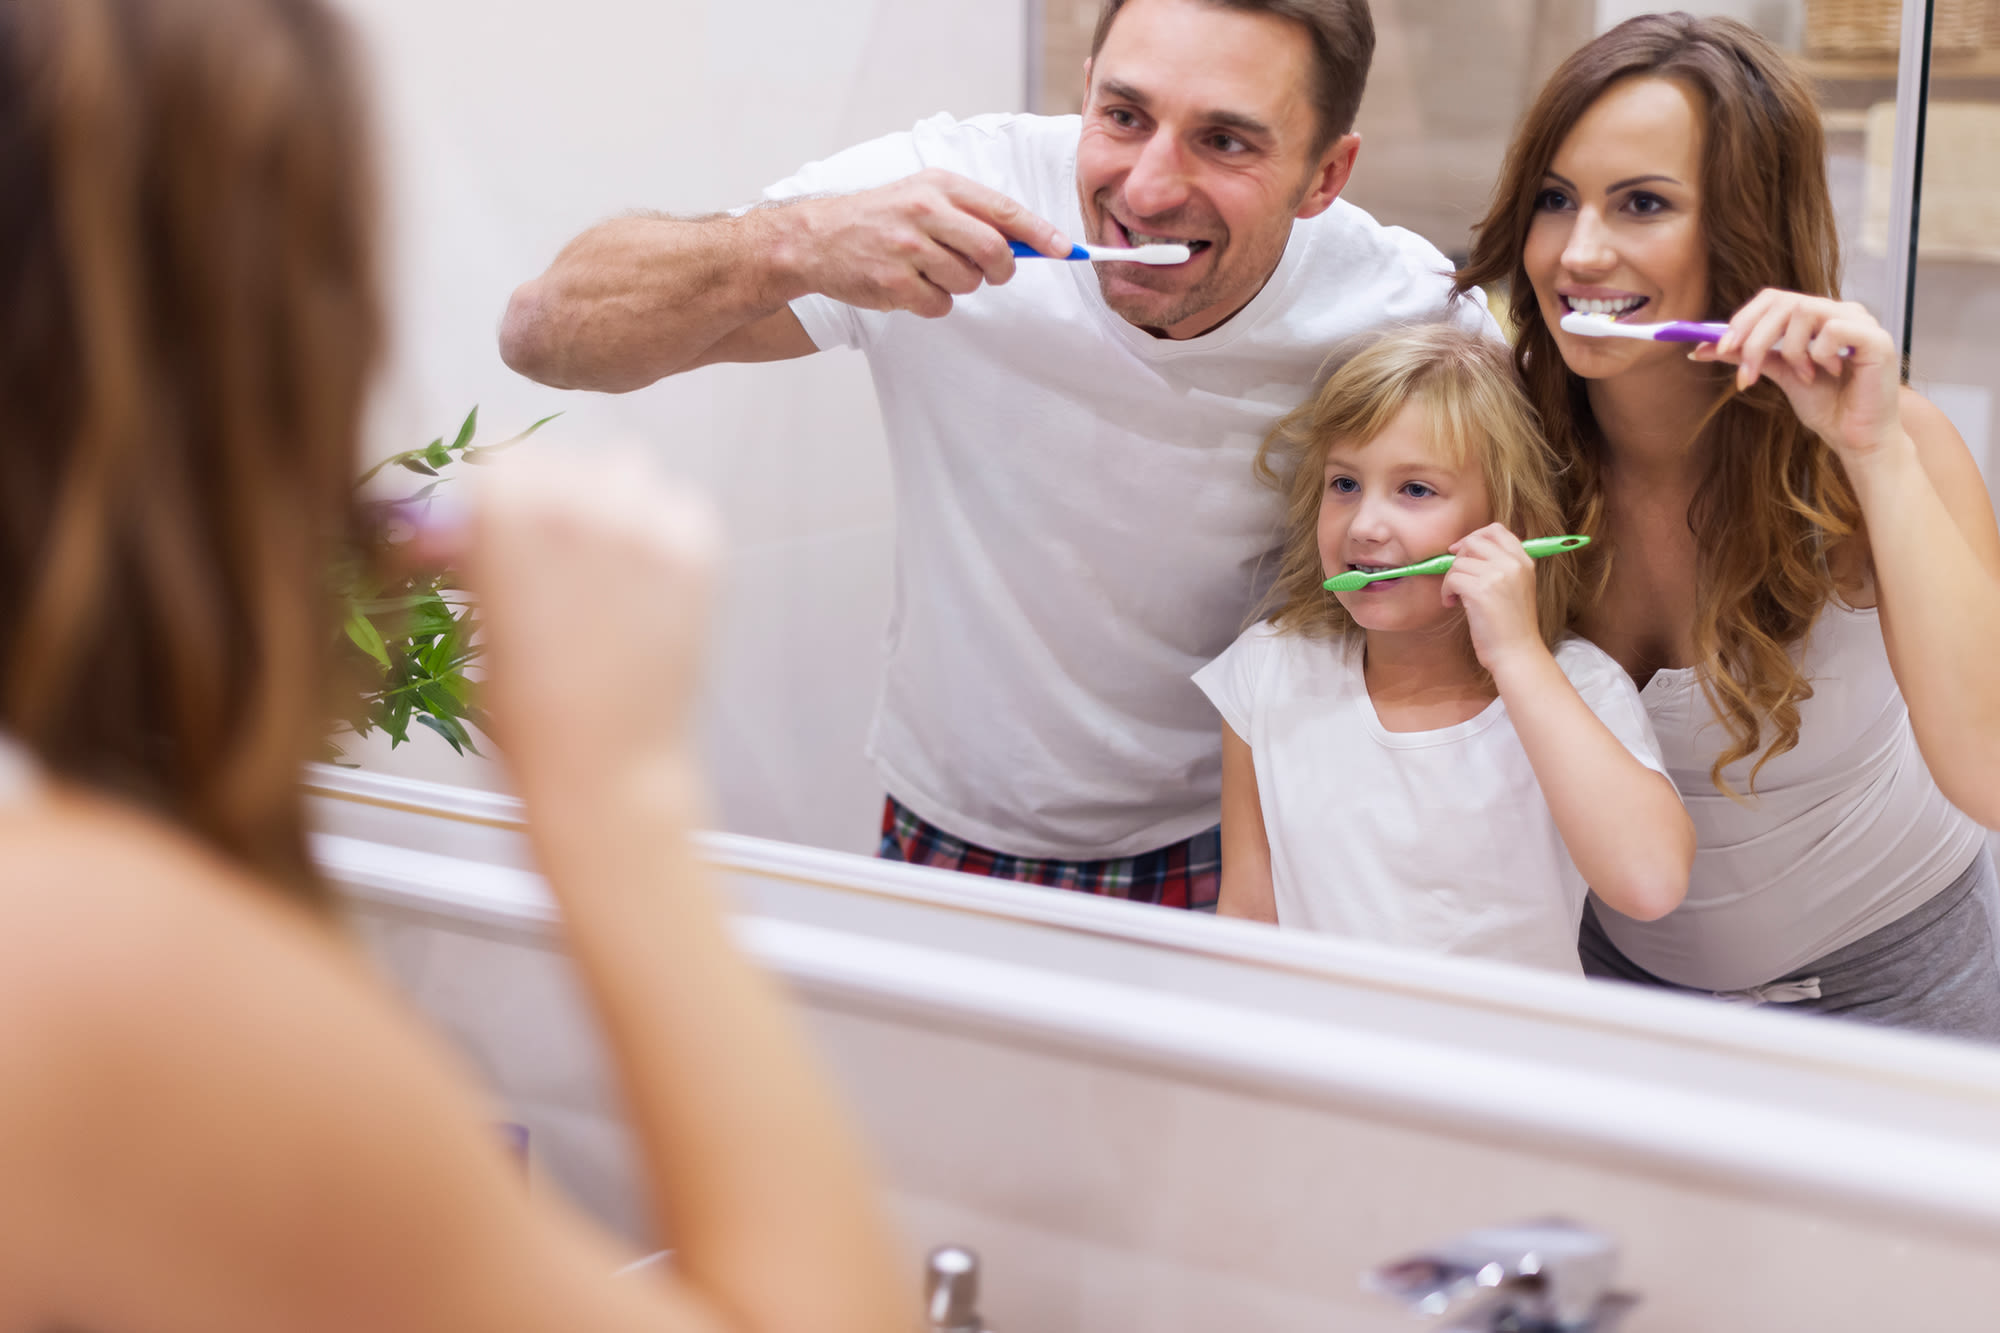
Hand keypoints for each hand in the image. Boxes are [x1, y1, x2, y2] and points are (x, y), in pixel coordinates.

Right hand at [437, 447, 718, 798]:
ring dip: (612, 501)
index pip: (501, 456)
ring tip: (605, 563)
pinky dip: (664, 527)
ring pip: (626, 470)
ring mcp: (645, 522)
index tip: (498, 520)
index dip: (498, 492)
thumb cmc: (524, 708)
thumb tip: (456, 524)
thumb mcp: (479, 616)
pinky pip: (679, 504)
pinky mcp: (698, 550)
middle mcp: (576, 501)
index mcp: (504, 513)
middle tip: (553, 552)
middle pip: (564, 459)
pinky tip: (647, 580)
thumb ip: (475, 553)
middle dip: (553, 497)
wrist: (603, 767)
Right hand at [793, 168, 1070, 318]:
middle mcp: (925, 212)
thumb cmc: (881, 218)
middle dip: (1001, 269)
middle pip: (994, 250)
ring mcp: (907, 248)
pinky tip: (910, 286)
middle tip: (991, 272)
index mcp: (939, 186)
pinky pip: (940, 305)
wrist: (817, 239)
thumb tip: (1026, 242)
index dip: (1039, 232)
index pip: (1002, 210)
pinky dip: (932, 302)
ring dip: (958, 285)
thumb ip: (970, 214)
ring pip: (967, 281)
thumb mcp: (923, 197)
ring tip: (928, 270)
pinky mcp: (893, 283)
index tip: (1064, 249)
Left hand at [1441, 524, 1545, 675]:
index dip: (1474, 536)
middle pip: (1473, 542)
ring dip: (1450, 580)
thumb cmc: (1512, 625)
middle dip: (1458, 558)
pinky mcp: (1480, 591)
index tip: (1461, 552)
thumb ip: (1501, 566)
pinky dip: (1446, 592)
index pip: (1496, 530)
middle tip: (1456, 578)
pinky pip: (1451, 579)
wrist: (1517, 653)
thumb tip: (1466, 549)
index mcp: (1524, 561)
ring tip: (1456, 598)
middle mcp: (1512, 564)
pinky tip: (1452, 604)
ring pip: (1458, 562)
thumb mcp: (1517, 587)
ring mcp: (1497, 576)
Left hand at [1690, 288, 1903, 465]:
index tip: (1717, 347)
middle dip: (1755, 338)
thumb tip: (1704, 346)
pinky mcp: (1876, 338)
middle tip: (1746, 372)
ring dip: (1792, 350)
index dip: (1742, 319)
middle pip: (1783, 302)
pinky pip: (1833, 330)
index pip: (1773, 298)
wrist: (1855, 437)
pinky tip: (1830, 373)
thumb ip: (1749, 355)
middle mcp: (1839, 311)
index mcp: (1817, 316)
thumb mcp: (1780, 374)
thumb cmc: (1826, 405)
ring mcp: (1860, 321)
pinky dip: (1820, 354)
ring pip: (1804, 311)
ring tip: (1804, 376)